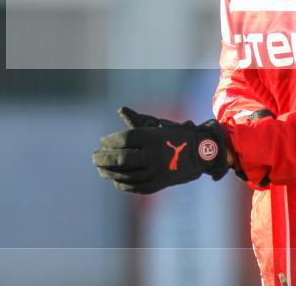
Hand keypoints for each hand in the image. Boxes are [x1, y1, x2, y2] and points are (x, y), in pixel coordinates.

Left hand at [92, 108, 228, 193]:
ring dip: (109, 172)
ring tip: (101, 169)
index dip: (110, 141)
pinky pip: (134, 186)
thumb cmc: (177, 136)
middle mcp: (153, 155)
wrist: (201, 154)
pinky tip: (115, 179)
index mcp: (152, 137)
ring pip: (126, 174)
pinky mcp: (157, 184)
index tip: (101, 141)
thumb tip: (121, 110)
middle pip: (121, 159)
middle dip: (104, 159)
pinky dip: (122, 183)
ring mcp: (155, 171)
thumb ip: (138, 120)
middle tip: (94, 157)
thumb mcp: (159, 125)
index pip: (123, 139)